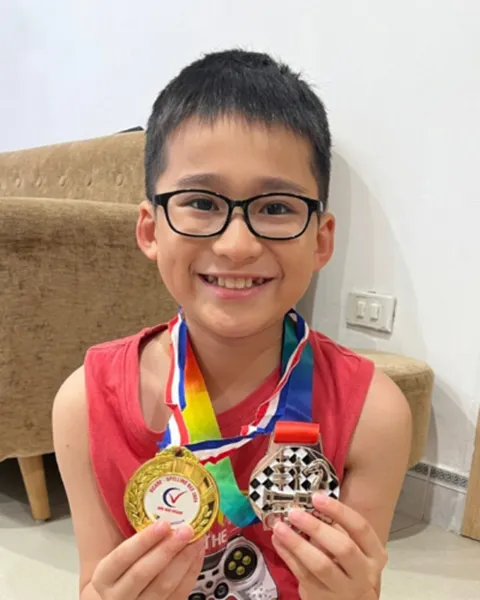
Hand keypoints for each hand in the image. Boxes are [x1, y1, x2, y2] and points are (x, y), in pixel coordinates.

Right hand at [91, 522, 204, 598]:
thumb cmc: (123, 571)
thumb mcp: (118, 558)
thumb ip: (134, 540)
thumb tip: (164, 510)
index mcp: (103, 577)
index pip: (122, 557)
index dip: (144, 540)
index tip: (164, 523)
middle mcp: (117, 597)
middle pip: (143, 572)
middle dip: (168, 549)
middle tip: (187, 529)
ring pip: (164, 586)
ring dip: (184, 560)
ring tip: (197, 539)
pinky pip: (179, 594)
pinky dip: (191, 572)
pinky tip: (197, 553)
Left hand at [271, 495, 387, 599]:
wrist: (348, 599)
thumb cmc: (347, 563)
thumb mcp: (351, 544)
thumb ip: (335, 526)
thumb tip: (311, 501)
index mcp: (375, 554)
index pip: (360, 528)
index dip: (338, 510)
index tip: (316, 497)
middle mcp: (364, 573)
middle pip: (343, 547)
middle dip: (316, 528)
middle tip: (294, 513)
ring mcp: (344, 589)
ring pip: (320, 564)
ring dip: (297, 543)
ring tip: (280, 526)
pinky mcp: (322, 597)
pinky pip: (303, 575)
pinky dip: (288, 556)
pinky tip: (278, 541)